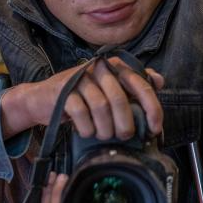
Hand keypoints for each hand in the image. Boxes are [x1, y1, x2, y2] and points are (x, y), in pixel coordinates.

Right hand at [1, 57, 164, 140]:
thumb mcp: (110, 91)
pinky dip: (87, 127)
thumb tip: (160, 81)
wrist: (42, 99)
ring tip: (104, 135)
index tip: (155, 128)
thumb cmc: (83, 98)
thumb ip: (134, 86)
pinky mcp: (62, 90)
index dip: (152, 108)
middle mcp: (99, 67)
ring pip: (101, 107)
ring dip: (105, 128)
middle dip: (125, 123)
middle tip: (124, 136)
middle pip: (120, 98)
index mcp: (116, 66)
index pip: (141, 84)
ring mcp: (80, 78)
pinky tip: (87, 132)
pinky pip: (80, 112)